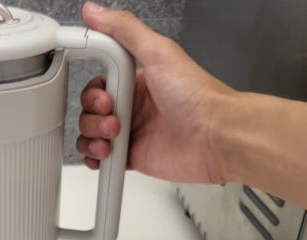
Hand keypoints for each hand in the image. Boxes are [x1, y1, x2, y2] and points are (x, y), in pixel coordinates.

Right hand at [76, 2, 233, 183]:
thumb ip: (124, 30)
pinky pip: (102, 158)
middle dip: (93, 114)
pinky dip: (95, 158)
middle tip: (113, 114)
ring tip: (114, 135)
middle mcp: (133, 105)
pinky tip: (105, 153)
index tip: (103, 93)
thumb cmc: (197, 96)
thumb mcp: (158, 52)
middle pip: (90, 110)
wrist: (216, 136)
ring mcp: (132, 132)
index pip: (98, 81)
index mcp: (137, 80)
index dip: (93, 89)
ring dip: (93, 135)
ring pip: (91, 133)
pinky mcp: (132, 157)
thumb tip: (95, 11)